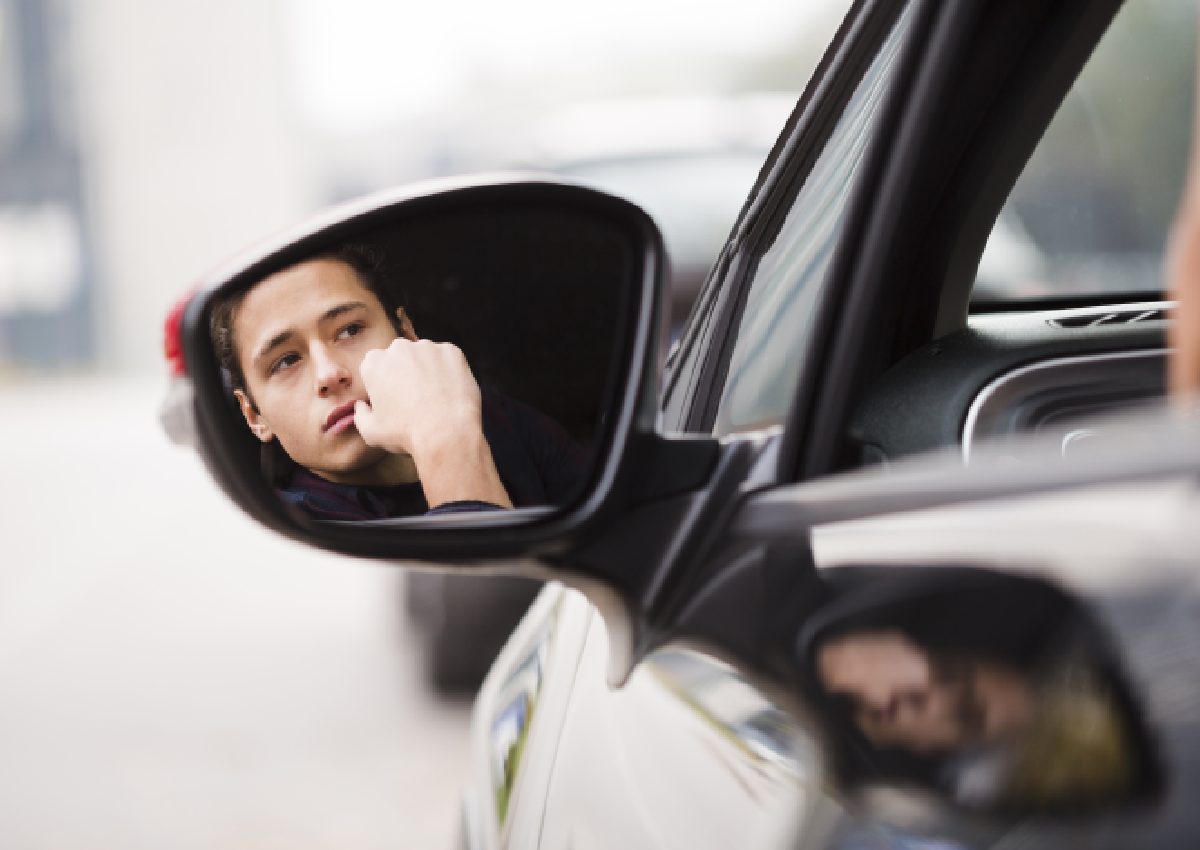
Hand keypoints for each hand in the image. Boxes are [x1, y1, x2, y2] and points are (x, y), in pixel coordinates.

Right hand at [354, 339, 512, 507]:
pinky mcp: (452, 351)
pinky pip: (448, 358)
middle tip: (415, 397)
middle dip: (404, 372)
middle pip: (400, 357)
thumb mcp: (371, 432)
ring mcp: (427, 347)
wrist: (447, 432)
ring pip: (424, 356)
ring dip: (427, 370)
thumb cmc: (406, 433)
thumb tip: (361, 407)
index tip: (392, 397)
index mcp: (374, 363)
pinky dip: (449, 370)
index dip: (383, 382)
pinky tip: (449, 391)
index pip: (375, 366)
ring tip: (435, 396)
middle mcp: (399, 348)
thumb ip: (360, 415)